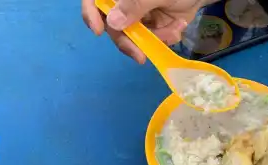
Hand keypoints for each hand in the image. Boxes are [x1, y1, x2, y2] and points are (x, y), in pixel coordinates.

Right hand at [82, 0, 206, 62]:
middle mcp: (124, 4)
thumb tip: (113, 22)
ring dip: (155, 38)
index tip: (98, 31)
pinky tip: (177, 26)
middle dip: (129, 42)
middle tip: (140, 57)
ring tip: (174, 26)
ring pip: (134, 38)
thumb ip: (136, 4)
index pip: (94, 0)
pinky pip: (152, 42)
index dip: (91, 13)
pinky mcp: (152, 29)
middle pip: (113, 26)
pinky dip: (166, 37)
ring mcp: (138, 17)